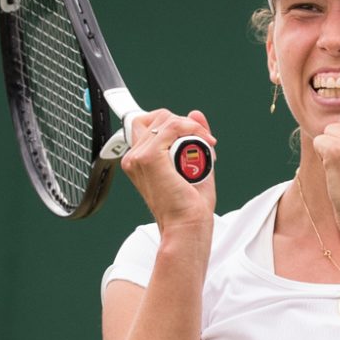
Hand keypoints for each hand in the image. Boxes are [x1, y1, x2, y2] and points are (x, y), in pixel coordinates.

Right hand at [121, 109, 216, 228]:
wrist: (187, 225)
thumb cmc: (188, 206)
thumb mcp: (194, 164)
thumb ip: (194, 138)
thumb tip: (195, 114)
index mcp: (138, 161)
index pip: (148, 124)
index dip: (172, 124)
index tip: (194, 137)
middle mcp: (134, 158)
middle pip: (155, 117)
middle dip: (183, 123)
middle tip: (203, 142)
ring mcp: (138, 157)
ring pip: (165, 119)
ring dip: (191, 127)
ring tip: (205, 146)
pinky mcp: (149, 158)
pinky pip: (171, 126)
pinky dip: (190, 128)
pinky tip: (202, 140)